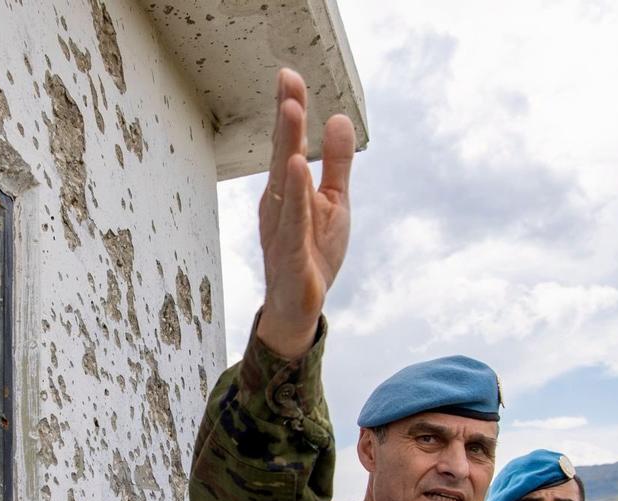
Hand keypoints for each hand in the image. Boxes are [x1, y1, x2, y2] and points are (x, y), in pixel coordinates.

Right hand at [255, 68, 356, 359]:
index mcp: (287, 191)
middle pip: (281, 154)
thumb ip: (337, 164)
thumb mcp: (334, 203)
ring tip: (292, 112)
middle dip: (285, 117)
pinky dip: (294, 195)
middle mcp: (277, 205)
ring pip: (283, 183)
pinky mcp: (291, 255)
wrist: (300, 308)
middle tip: (287, 80)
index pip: (288, 144)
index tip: (290, 75)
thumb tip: (340, 118)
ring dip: (287, 146)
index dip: (289, 110)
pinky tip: (296, 169)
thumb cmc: (313, 254)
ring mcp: (280, 229)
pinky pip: (292, 221)